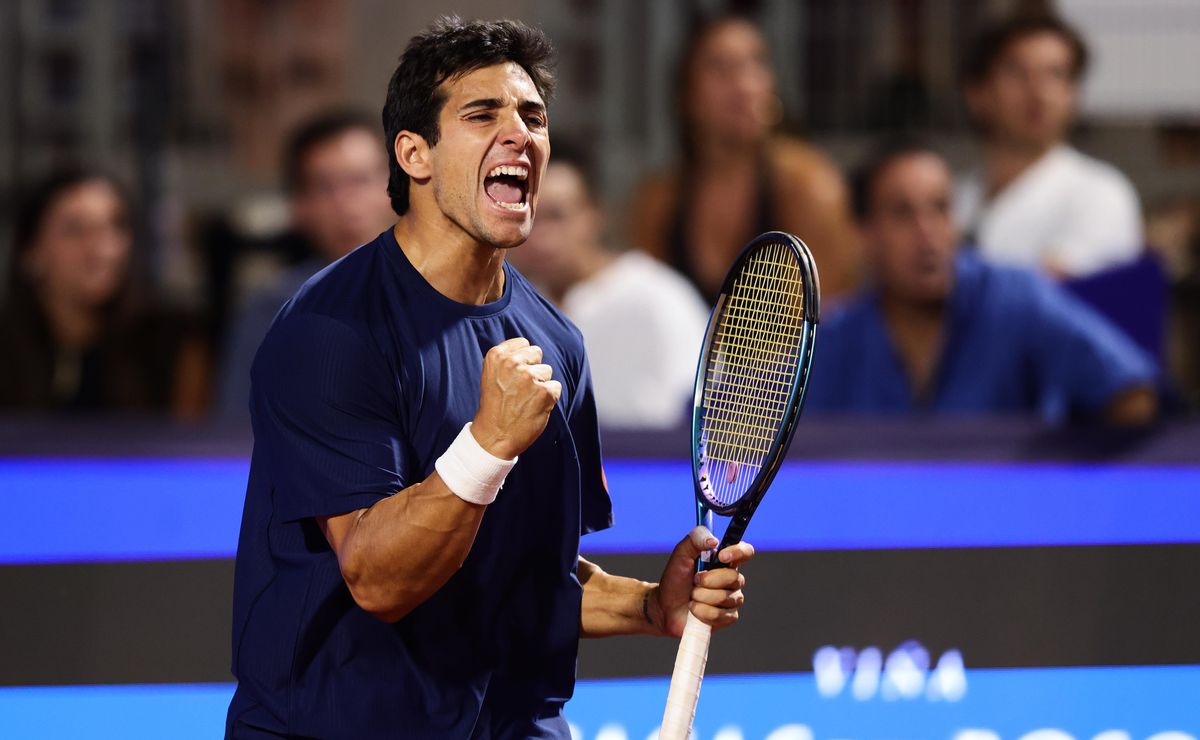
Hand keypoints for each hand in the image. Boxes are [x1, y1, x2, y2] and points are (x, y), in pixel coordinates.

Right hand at [472, 337, 560, 458]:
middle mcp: (512, 363)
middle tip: (519, 390)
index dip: (523, 360)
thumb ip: (508, 359)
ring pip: (547, 371)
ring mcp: (529, 377)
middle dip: (533, 369)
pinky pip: (556, 387)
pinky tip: (534, 407)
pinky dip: (549, 398)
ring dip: (540, 384)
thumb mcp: (492, 375)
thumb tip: (530, 349)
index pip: (524, 344)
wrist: (494, 436)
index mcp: (497, 355)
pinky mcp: (545, 392)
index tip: (514, 375)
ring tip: (524, 400)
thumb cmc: (495, 406)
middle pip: (537, 354)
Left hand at [652, 526, 754, 637]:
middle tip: (694, 580)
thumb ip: (695, 539)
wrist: (665, 607)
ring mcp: (732, 599)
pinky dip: (703, 612)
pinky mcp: (728, 617)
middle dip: (709, 580)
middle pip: (734, 578)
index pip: (745, 552)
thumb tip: (714, 541)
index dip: (738, 552)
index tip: (721, 556)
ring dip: (702, 596)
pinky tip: (695, 609)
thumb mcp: (680, 554)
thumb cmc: (675, 579)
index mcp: (724, 561)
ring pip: (726, 597)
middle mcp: (732, 579)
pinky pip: (721, 615)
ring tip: (692, 596)